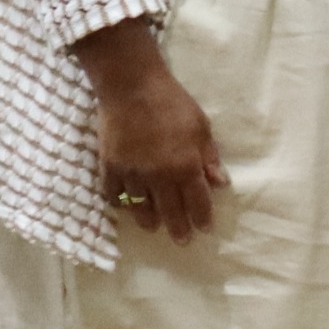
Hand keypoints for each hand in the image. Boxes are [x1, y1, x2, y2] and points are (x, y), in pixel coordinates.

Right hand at [72, 24, 225, 240]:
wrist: (131, 88)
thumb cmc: (173, 104)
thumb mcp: (201, 128)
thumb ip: (209, 158)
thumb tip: (219, 183)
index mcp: (185, 166)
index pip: (197, 201)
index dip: (202, 217)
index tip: (205, 229)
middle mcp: (159, 175)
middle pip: (170, 210)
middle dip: (178, 228)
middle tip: (182, 241)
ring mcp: (131, 173)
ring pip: (140, 206)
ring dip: (148, 220)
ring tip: (153, 227)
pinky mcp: (109, 166)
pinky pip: (113, 193)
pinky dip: (119, 202)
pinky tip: (125, 206)